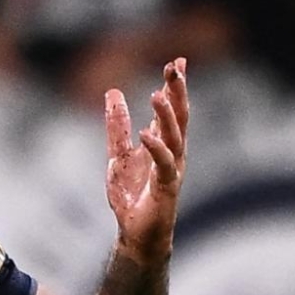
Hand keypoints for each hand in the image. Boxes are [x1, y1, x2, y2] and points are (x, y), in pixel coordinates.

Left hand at [105, 58, 189, 260]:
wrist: (135, 234)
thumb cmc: (131, 196)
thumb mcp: (117, 155)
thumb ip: (116, 127)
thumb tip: (113, 93)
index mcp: (164, 144)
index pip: (173, 109)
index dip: (176, 86)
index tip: (178, 61)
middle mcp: (174, 153)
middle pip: (180, 117)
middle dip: (178, 92)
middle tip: (175, 67)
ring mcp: (173, 169)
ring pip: (176, 136)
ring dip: (168, 115)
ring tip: (158, 94)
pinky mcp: (167, 187)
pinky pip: (164, 164)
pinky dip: (156, 148)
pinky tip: (146, 133)